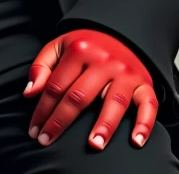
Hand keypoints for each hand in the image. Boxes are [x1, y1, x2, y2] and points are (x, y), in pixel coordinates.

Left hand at [23, 28, 157, 150]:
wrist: (120, 33)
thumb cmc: (86, 46)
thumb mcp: (59, 46)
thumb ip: (41, 67)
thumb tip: (30, 93)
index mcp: (79, 50)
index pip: (56, 85)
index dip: (43, 110)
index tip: (35, 130)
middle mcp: (104, 61)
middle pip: (80, 96)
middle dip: (62, 121)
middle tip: (49, 141)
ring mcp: (126, 72)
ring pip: (114, 101)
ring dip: (104, 125)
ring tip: (94, 144)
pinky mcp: (144, 83)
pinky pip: (148, 104)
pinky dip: (144, 124)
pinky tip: (136, 141)